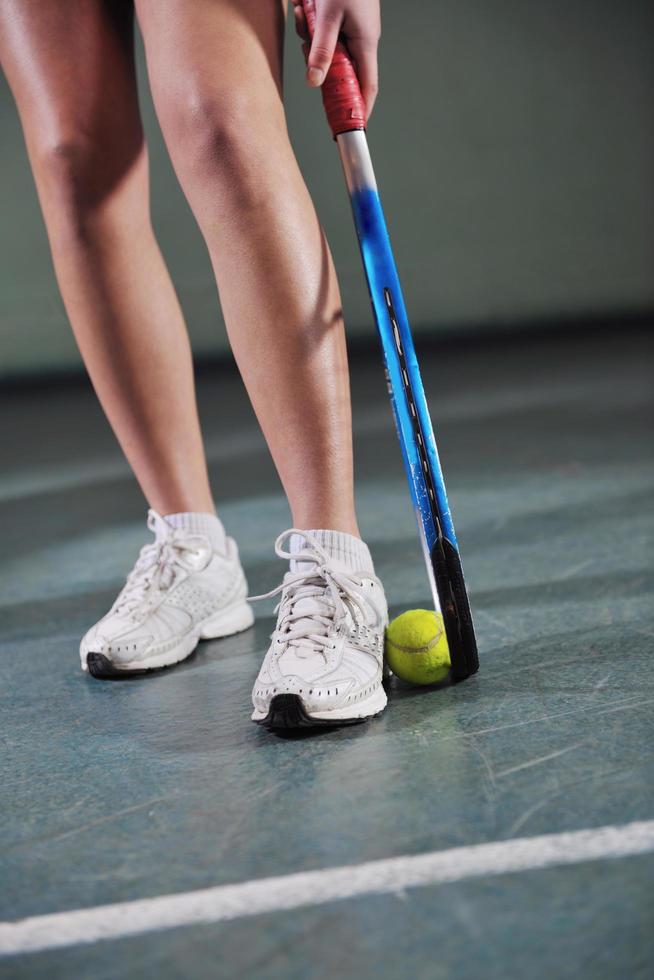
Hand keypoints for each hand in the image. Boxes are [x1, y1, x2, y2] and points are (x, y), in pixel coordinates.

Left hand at [292, 0, 380, 119]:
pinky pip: (326, 33)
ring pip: (329, 50)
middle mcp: (362, 41)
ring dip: (311, 37)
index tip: (349, 125)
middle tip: (305, 48)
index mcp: (365, 44)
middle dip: (320, 64)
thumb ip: (321, 50)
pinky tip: (306, 6)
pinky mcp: (345, 20)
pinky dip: (312, 24)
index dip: (360, 109)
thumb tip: (314, 81)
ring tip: (304, 11)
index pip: (366, 87)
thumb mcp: (328, 17)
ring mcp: (354, 31)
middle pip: (341, 70)